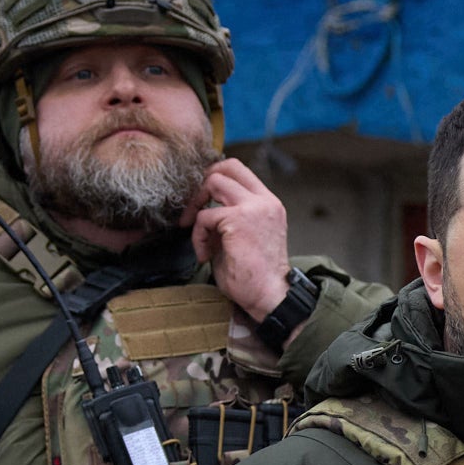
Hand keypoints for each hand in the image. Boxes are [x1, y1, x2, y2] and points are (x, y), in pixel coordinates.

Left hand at [185, 157, 294, 324]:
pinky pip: (205, 217)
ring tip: (200, 238)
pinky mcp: (238, 220)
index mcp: (269, 204)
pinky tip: (205, 255)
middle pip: (226, 167)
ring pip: (213, 183)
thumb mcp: (244, 238)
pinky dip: (198, 236)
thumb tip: (204, 210)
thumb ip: (229, 218)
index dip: (216, 176)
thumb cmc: (256, 277)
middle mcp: (264, 201)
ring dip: (197, 209)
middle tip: (193, 212)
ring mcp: (253, 208)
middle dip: (203, 186)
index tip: (204, 199)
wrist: (270, 297)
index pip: (240, 171)